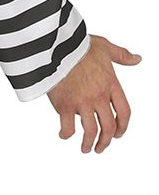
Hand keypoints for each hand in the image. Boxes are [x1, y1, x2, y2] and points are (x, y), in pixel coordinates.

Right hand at [47, 34, 140, 152]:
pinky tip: (63, 134)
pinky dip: (66, 134)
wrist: (57, 48)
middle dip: (106, 141)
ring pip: (90, 131)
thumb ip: (122, 55)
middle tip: (101, 147)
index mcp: (111, 85)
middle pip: (109, 127)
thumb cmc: (79, 46)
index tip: (118, 134)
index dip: (123, 127)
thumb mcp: (106, 47)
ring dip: (88, 144)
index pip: (124, 112)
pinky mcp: (65, 106)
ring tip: (85, 149)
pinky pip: (68, 128)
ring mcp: (82, 103)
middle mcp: (99, 97)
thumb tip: (137, 58)